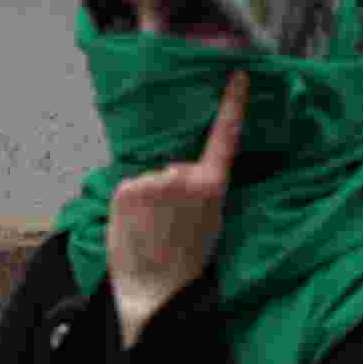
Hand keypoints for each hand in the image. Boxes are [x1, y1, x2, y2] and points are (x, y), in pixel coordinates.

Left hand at [106, 70, 248, 347]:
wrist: (155, 289)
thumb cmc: (186, 260)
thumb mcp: (211, 221)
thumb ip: (202, 189)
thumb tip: (183, 167)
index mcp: (211, 185)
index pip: (224, 137)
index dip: (232, 104)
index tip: (238, 74)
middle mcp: (181, 176)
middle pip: (177, 166)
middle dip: (174, 186)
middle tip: (173, 223)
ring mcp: (151, 180)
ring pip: (153, 177)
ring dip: (151, 195)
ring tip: (154, 228)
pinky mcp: (124, 188)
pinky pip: (131, 185)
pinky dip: (132, 201)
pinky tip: (138, 225)